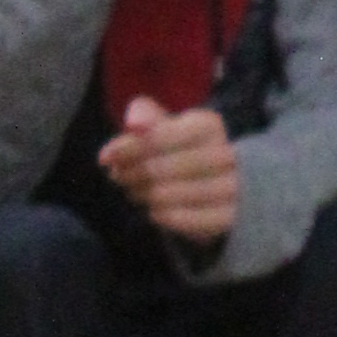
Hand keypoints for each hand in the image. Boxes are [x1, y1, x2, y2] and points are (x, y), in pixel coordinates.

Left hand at [100, 100, 239, 248]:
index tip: (105, 158)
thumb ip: (143, 115)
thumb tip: (133, 124)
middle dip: (134, 174)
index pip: (160, 136)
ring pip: (173, 194)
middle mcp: (225, 154)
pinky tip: (153, 210)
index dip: (129, 148)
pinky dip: (163, 216)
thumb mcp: (162, 125)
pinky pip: (187, 220)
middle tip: (118, 177)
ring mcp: (231, 188)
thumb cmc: (178, 150)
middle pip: (164, 167)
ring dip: (145, 195)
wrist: (217, 184)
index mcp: (208, 125)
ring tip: (133, 192)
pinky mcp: (228, 218)